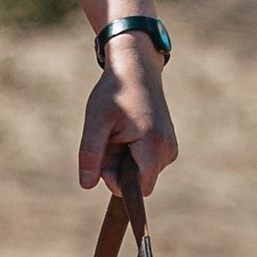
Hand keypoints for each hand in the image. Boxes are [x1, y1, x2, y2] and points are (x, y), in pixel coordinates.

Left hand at [77, 50, 177, 201]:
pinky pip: (146, 162)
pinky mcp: (167, 144)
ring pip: (142, 172)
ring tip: (118, 131)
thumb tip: (87, 185)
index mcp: (153, 145)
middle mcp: (168, 149)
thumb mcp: (96, 121)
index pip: (141, 189)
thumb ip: (91, 155)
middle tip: (108, 139)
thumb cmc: (115, 92)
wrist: (136, 68)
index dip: (118, 182)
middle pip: (139, 180)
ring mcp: (170, 146)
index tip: (104, 160)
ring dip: (123, 159)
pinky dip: (132, 153)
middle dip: (118, 167)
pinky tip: (127, 130)